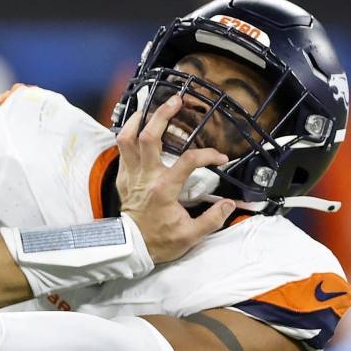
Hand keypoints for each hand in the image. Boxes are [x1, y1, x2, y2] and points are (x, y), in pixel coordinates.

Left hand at [115, 94, 234, 263]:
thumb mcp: (191, 235)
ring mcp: (131, 176)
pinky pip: (121, 150)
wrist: (132, 249)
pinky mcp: (123, 178)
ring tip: (149, 108)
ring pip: (126, 139)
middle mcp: (145, 177)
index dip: (207, 155)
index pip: (188, 161)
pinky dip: (128, 136)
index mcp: (163, 189)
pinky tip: (138, 129)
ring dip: (137, 120)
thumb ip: (213, 218)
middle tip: (176, 100)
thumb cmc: (159, 241)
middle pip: (147, 137)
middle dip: (162, 115)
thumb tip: (228, 203)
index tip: (220, 158)